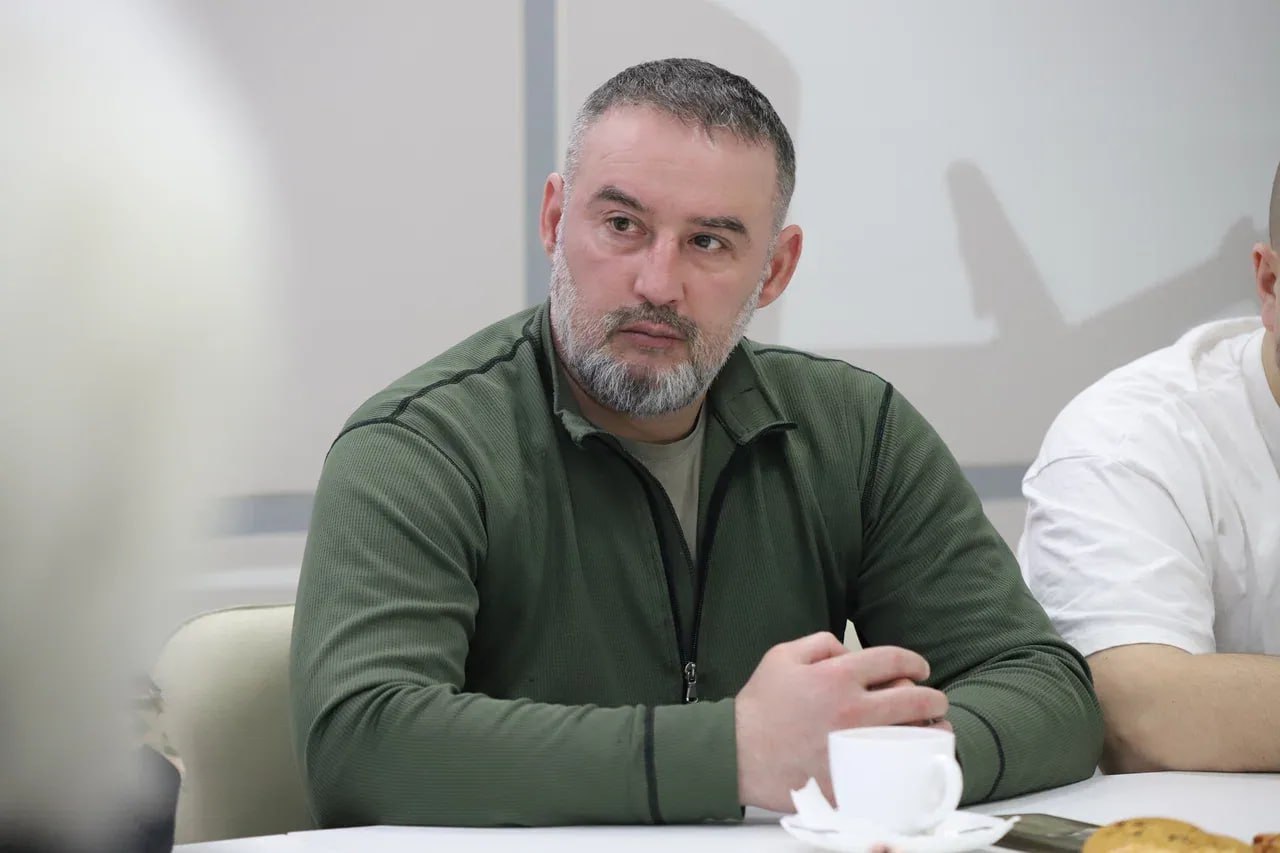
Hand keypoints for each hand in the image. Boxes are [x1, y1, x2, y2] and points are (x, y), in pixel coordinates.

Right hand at [734, 632, 948, 811]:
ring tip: (936, 730)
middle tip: (935, 702)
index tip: (920, 670)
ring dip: (931, 731)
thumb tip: (848, 650)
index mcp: (838, 676)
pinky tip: (913, 760)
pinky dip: (910, 764)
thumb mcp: (782, 656)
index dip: (915, 663)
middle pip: (915, 700)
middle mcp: (853, 709)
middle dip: (933, 699)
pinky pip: (895, 770)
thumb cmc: (758, 707)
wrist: (736, 753)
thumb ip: (820, 643)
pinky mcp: (853, 778)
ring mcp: (856, 747)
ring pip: (913, 737)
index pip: (894, 661)